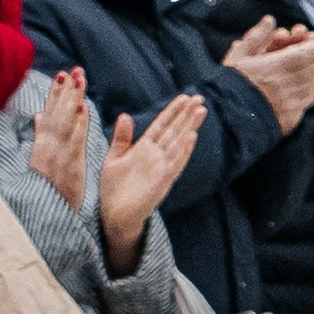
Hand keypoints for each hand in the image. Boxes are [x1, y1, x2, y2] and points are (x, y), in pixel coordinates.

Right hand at [27, 67, 88, 205]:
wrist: (46, 217)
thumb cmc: (48, 190)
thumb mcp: (42, 161)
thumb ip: (41, 137)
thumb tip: (39, 115)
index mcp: (45, 144)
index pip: (51, 114)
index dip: (56, 94)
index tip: (62, 75)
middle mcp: (48, 146)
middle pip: (57, 113)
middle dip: (65, 90)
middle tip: (74, 70)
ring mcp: (57, 155)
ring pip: (64, 121)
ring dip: (72, 99)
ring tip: (78, 79)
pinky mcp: (68, 165)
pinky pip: (73, 141)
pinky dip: (77, 124)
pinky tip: (83, 109)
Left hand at [97, 98, 204, 272]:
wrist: (113, 215)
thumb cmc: (114, 189)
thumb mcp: (114, 158)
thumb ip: (122, 138)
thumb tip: (125, 115)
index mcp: (144, 149)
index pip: (162, 125)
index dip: (173, 111)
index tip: (185, 97)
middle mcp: (156, 157)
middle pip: (174, 131)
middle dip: (187, 114)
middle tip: (200, 98)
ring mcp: (161, 169)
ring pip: (178, 144)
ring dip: (190, 127)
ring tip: (201, 111)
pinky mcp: (161, 182)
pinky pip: (175, 164)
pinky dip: (183, 151)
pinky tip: (192, 137)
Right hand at [229, 21, 313, 129]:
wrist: (226, 119)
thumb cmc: (230, 84)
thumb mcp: (238, 56)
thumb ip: (256, 37)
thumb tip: (271, 20)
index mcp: (270, 68)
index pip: (301, 55)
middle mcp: (284, 85)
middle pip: (312, 68)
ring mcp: (289, 102)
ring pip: (313, 83)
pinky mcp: (290, 116)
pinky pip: (310, 101)